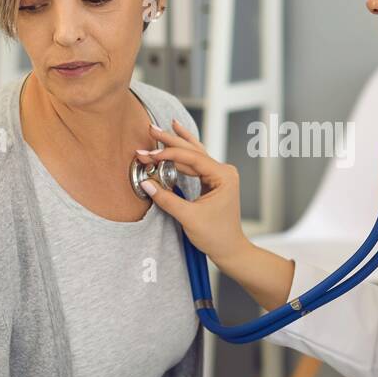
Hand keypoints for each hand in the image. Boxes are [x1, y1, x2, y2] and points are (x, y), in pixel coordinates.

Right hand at [136, 118, 248, 262]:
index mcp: (224, 176)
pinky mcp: (213, 182)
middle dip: (171, 141)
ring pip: (194, 155)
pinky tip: (175, 143)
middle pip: (193, 151)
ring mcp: (219, 176)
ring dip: (176, 145)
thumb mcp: (189, 217)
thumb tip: (148, 184)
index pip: (192, 159)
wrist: (229, 249)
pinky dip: (182, 157)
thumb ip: (167, 199)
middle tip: (152, 128)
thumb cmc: (216, 235)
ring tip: (162, 129)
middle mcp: (224, 172)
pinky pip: (195, 164)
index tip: (149, 155)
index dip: (168, 154)